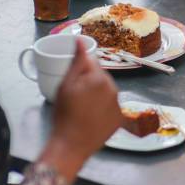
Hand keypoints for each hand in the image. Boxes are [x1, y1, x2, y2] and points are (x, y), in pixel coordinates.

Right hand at [39, 39, 121, 182]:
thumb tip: (81, 40)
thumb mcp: (65, 84)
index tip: (72, 80)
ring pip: (106, 92)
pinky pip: (110, 107)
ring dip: (96, 95)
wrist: (72, 144)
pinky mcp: (119, 119)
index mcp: (101, 78)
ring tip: (81, 108)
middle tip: (74, 96)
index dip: (80, 70)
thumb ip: (77, 61)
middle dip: (89, 82)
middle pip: (100, 77)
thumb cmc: (65, 114)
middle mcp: (114, 89)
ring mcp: (118, 105)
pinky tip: (90, 117)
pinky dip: (102, 108)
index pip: (92, 63)